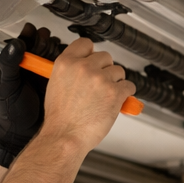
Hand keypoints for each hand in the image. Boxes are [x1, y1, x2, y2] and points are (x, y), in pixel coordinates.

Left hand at [0, 24, 61, 168]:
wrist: (22, 134)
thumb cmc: (10, 114)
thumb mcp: (7, 88)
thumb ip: (8, 64)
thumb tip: (15, 44)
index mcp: (14, 62)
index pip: (25, 40)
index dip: (32, 36)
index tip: (36, 36)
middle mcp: (30, 65)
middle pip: (43, 43)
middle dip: (47, 44)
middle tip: (47, 51)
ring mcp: (43, 73)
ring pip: (55, 53)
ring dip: (59, 53)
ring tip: (56, 60)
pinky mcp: (56, 81)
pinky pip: (65, 67)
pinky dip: (69, 65)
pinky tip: (69, 67)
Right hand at [40, 38, 135, 154]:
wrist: (65, 138)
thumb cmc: (60, 120)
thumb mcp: (55, 87)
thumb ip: (70, 73)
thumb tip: (84, 68)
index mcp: (66, 63)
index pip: (85, 44)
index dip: (91, 54)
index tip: (93, 62)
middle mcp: (83, 67)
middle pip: (106, 57)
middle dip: (105, 70)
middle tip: (99, 87)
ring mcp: (100, 79)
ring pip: (118, 71)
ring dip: (115, 83)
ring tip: (104, 99)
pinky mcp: (114, 92)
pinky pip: (129, 86)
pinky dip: (125, 95)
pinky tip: (114, 103)